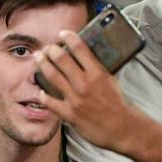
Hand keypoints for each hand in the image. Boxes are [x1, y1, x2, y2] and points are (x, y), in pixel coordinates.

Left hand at [34, 31, 141, 154]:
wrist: (123, 128)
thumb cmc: (119, 105)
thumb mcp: (111, 80)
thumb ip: (97, 69)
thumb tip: (85, 57)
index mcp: (98, 73)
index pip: (80, 49)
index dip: (69, 38)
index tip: (63, 33)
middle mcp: (84, 84)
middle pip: (62, 60)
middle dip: (51, 50)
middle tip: (47, 47)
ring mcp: (76, 99)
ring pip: (53, 76)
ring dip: (43, 64)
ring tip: (38, 58)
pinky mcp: (70, 114)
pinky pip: (51, 103)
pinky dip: (44, 96)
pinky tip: (40, 91)